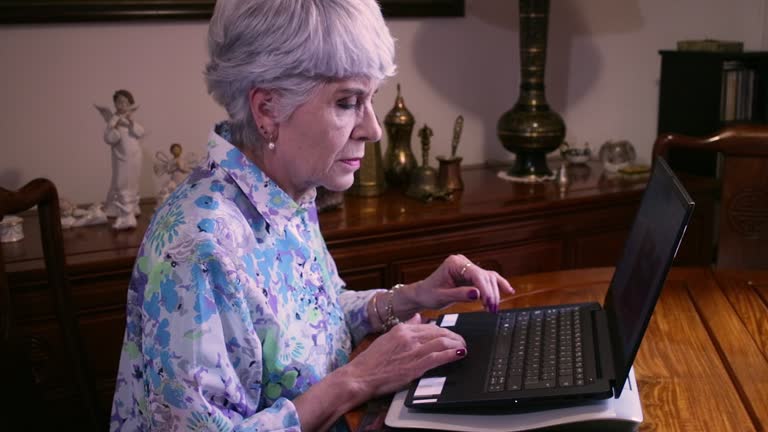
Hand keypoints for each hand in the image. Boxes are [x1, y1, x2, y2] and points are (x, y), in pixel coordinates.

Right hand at [342, 314, 466, 398]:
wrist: (359, 376)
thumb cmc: (370, 362)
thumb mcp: (387, 338)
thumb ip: (405, 327)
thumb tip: (418, 317)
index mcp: (401, 330)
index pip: (430, 326)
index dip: (444, 330)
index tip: (451, 334)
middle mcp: (408, 337)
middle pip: (439, 332)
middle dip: (454, 336)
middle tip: (462, 341)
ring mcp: (412, 351)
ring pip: (441, 342)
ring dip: (456, 344)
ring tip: (463, 347)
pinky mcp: (414, 366)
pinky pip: (438, 357)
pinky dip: (451, 354)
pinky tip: (459, 354)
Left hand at [401, 254, 513, 314]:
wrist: (423, 294)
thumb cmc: (429, 294)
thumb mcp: (442, 297)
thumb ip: (459, 295)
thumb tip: (477, 294)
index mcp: (454, 263)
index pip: (475, 274)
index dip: (485, 289)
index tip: (489, 303)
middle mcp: (462, 262)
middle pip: (484, 276)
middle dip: (490, 293)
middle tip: (492, 309)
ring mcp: (468, 267)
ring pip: (488, 277)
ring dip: (494, 292)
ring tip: (494, 307)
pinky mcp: (471, 274)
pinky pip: (487, 279)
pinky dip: (497, 285)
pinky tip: (508, 290)